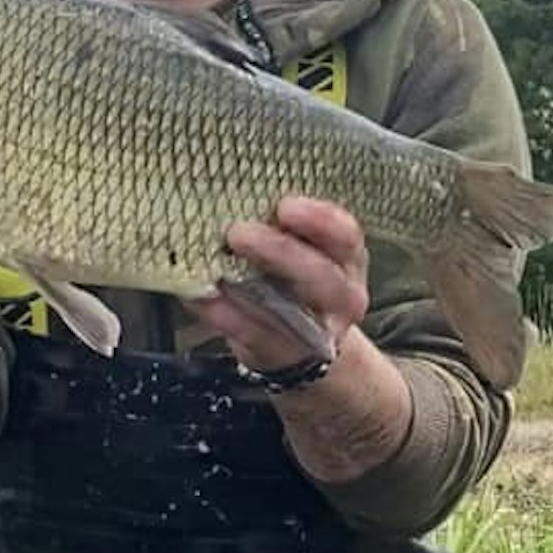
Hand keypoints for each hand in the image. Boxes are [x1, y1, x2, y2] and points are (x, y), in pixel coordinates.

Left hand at [188, 196, 369, 375]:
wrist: (301, 344)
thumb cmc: (293, 277)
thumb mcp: (301, 247)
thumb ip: (276, 225)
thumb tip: (221, 198)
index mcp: (347, 257)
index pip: (345, 235)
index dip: (319, 219)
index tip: (285, 205)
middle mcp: (342, 296)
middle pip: (321, 274)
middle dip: (280, 251)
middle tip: (238, 233)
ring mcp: (317, 332)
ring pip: (292, 312)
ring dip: (249, 289)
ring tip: (217, 270)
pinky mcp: (283, 353)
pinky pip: (256, 336)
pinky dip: (228, 317)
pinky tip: (205, 300)